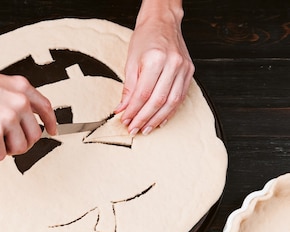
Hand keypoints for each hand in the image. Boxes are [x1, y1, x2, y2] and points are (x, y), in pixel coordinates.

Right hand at [0, 60, 56, 160]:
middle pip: (34, 136)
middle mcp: (19, 102)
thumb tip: (14, 123)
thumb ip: (10, 100)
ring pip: (19, 148)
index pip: (46, 108)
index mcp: (21, 88)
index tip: (52, 131)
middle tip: (2, 141)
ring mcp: (8, 118)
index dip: (50, 123)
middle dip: (18, 142)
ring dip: (2, 148)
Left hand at [115, 3, 193, 135]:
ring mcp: (184, 68)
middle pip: (158, 100)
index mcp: (156, 59)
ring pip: (172, 102)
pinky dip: (170, 111)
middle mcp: (173, 64)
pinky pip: (181, 97)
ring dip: (157, 119)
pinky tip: (160, 120)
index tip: (125, 120)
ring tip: (146, 128)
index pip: (143, 93)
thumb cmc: (145, 39)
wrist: (162, 23)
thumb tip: (123, 109)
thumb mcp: (130, 61)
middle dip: (144, 118)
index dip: (133, 110)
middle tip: (133, 128)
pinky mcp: (189, 72)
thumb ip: (128, 88)